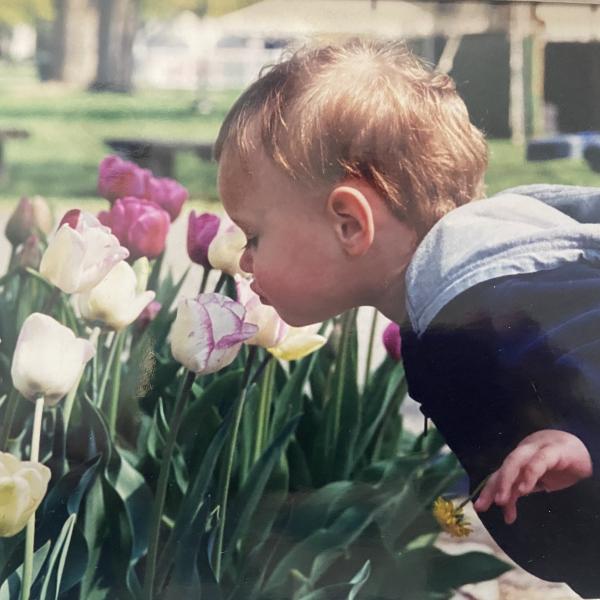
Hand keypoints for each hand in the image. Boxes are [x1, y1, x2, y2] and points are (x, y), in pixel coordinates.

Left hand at [473, 429, 592, 524]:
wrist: (587, 448)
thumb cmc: (561, 464)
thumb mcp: (539, 481)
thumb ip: (522, 491)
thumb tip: (506, 512)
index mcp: (519, 458)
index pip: (500, 472)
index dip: (488, 490)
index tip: (480, 508)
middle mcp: (525, 451)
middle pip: (505, 466)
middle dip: (494, 486)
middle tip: (486, 505)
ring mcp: (538, 448)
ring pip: (516, 461)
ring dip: (507, 481)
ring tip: (502, 501)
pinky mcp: (555, 451)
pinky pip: (539, 461)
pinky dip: (529, 475)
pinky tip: (524, 489)